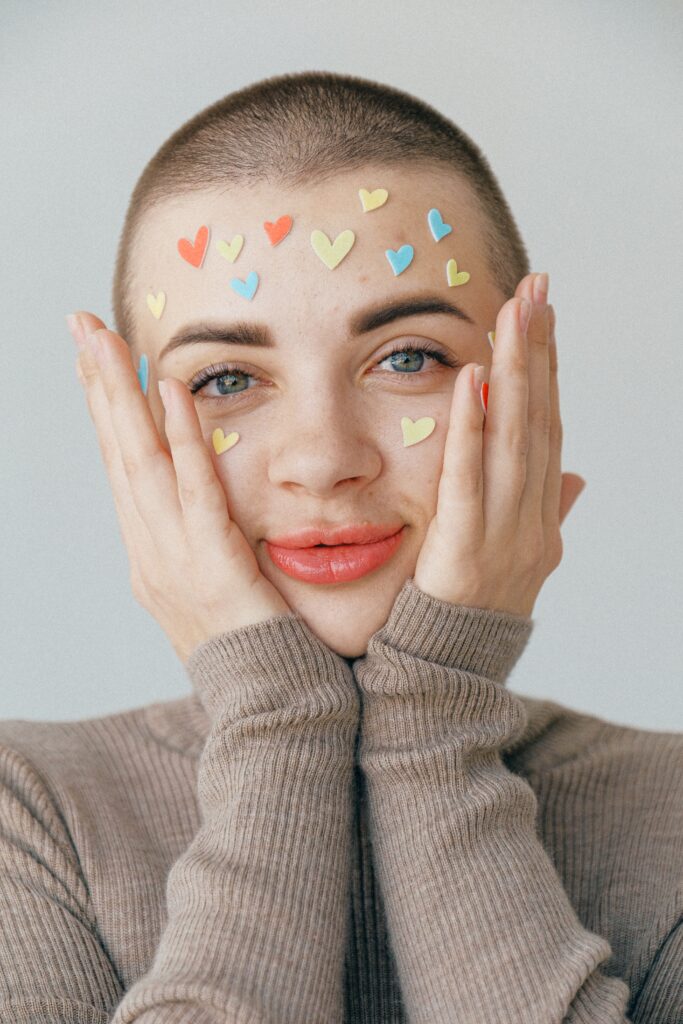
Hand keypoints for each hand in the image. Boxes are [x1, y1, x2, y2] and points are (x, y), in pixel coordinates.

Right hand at [67, 312, 291, 663]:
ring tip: (107, 338)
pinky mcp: (213, 568)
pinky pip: (195, 492)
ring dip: (122, 397)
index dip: (106, 409)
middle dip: (98, 387)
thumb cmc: (257, 650)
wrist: (272, 714)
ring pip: (140, 464)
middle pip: (117, 455)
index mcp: (152, 555)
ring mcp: (174, 563)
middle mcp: (150, 554)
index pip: (123, 467)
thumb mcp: (218, 588)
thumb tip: (205, 505)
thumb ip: (206, 542)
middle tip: (81, 323)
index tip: (96, 357)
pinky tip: (172, 392)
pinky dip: (182, 440)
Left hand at [412, 272, 585, 617]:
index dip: (548, 369)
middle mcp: (531, 514)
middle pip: (539, 419)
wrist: (453, 672)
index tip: (543, 315)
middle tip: (538, 286)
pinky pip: (469, 477)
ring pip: (515, 437)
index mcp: (539, 512)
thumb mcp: (522, 556)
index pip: (547, 427)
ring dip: (517, 371)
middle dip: (540, 350)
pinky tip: (473, 378)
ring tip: (516, 311)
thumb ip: (545, 511)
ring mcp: (503, 529)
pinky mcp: (464, 544)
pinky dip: (473, 427)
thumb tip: (575, 478)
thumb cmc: (478, 609)